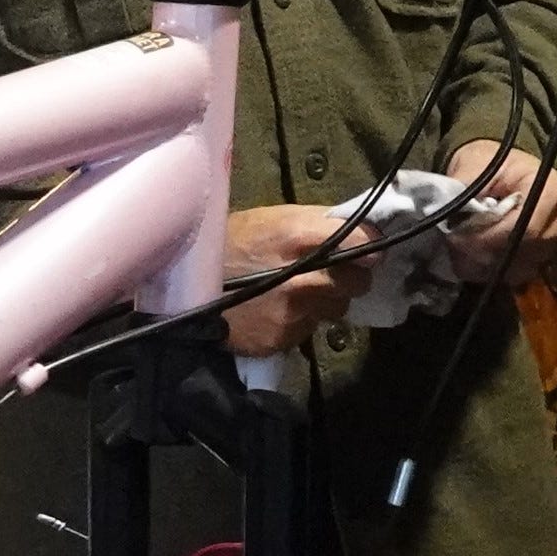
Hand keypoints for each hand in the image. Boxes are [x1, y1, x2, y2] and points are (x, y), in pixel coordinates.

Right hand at [218, 203, 378, 356]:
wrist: (186, 289)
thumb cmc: (228, 243)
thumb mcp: (269, 217)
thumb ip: (314, 222)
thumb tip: (356, 227)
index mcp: (298, 236)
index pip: (363, 242)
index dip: (370, 246)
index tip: (370, 251)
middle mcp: (304, 276)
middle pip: (358, 281)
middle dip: (350, 277)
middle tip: (332, 273)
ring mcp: (294, 311)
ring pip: (337, 309)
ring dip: (326, 301)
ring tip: (299, 292)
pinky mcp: (283, 338)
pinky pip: (310, 329)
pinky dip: (301, 320)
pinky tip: (278, 310)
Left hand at [436, 140, 556, 284]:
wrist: (498, 169)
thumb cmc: (489, 161)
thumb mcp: (476, 164)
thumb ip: (467, 188)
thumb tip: (450, 215)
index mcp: (551, 189)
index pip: (527, 226)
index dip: (490, 237)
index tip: (458, 237)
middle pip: (525, 250)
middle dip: (485, 252)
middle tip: (453, 247)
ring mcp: (553, 242)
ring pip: (521, 268)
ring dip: (486, 266)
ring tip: (458, 254)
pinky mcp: (541, 257)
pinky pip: (518, 275)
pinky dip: (492, 273)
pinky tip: (471, 262)